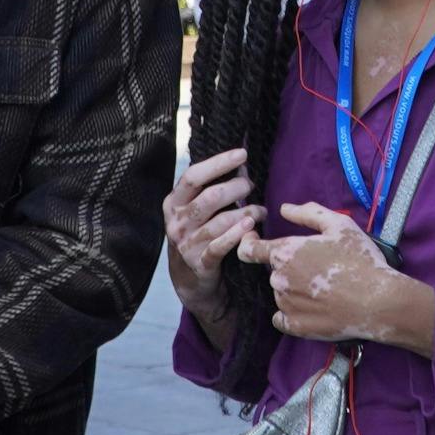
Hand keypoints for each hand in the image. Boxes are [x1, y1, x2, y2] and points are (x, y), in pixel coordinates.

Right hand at [162, 147, 259, 336]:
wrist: (189, 281)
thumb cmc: (197, 235)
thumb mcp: (196, 210)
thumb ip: (212, 187)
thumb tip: (241, 162)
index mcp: (173, 203)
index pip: (192, 176)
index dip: (218, 163)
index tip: (242, 154)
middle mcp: (176, 222)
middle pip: (209, 197)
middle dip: (237, 188)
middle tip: (252, 187)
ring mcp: (186, 243)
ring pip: (219, 221)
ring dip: (246, 211)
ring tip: (261, 210)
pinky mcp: (200, 263)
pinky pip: (220, 246)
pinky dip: (237, 234)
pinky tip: (251, 226)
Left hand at [240, 201, 430, 349]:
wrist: (378, 301)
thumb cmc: (360, 259)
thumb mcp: (339, 225)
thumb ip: (308, 213)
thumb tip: (284, 209)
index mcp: (285, 252)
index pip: (248, 249)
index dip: (248, 243)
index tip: (255, 242)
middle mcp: (279, 279)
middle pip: (274, 271)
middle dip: (290, 268)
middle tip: (319, 269)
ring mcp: (286, 305)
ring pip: (281, 294)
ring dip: (295, 290)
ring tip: (325, 289)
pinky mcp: (295, 326)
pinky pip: (283, 318)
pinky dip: (294, 313)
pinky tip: (314, 308)